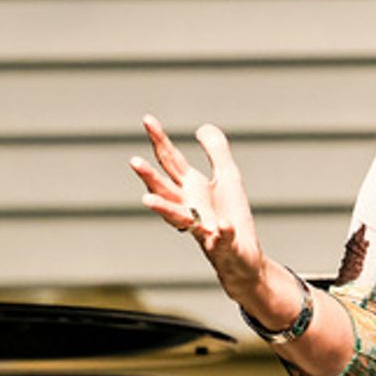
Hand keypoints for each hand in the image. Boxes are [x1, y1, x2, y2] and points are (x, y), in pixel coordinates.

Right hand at [129, 115, 262, 299]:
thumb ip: (216, 151)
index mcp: (192, 188)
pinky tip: (221, 225)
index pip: (170, 161)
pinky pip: (221, 237)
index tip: (146, 119)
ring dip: (164, 209)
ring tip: (148, 201)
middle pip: (166, 189)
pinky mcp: (223, 244)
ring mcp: (202, 227)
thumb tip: (202, 127)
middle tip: (134, 161)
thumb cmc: (230, 215)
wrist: (241, 256)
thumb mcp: (228, 177)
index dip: (160, 140)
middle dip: (150, 177)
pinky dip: (221, 231)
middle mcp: (190, 206)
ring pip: (179, 218)